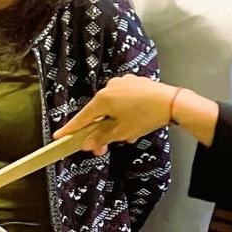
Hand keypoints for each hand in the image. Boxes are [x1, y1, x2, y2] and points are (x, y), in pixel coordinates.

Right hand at [54, 75, 176, 155]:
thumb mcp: (121, 132)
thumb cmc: (146, 116)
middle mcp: (110, 87)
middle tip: (104, 148)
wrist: (172, 102)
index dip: (71, 129)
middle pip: (98, 113)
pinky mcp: (135, 83)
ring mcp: (123, 83)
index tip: (59, 136)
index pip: (82, 117)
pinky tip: (135, 124)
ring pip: (112, 108)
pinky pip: (123, 101)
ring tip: (129, 135)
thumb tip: (87, 144)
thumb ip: (102, 138)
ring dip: (116, 123)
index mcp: (103, 98)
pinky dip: (125, 113)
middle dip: (101, 131)